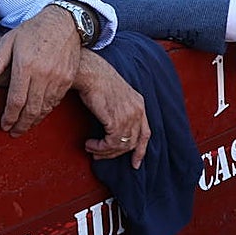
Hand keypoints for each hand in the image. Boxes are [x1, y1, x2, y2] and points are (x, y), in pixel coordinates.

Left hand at [0, 4, 81, 135]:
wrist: (64, 23)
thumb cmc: (33, 30)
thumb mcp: (10, 40)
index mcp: (25, 65)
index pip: (16, 100)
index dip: (9, 116)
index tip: (4, 125)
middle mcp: (43, 74)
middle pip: (31, 109)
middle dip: (21, 125)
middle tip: (13, 132)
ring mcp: (58, 78)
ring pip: (44, 108)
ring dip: (33, 121)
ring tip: (24, 127)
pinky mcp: (68, 79)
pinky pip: (55, 101)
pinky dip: (45, 111)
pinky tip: (38, 114)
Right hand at [73, 51, 149, 168]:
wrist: (90, 72)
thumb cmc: (97, 79)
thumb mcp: (116, 94)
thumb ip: (120, 109)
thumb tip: (111, 128)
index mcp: (139, 104)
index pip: (145, 133)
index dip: (141, 151)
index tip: (135, 163)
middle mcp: (137, 111)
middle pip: (132, 143)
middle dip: (115, 154)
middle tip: (100, 155)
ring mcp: (128, 116)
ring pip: (121, 146)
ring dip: (104, 151)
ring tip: (91, 148)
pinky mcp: (116, 120)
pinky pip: (111, 143)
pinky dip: (100, 147)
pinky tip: (90, 144)